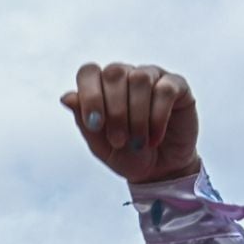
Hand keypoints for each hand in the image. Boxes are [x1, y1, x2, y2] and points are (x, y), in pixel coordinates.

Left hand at [62, 63, 198, 183]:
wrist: (159, 171)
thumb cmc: (127, 155)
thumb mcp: (100, 145)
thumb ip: (83, 121)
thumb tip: (66, 97)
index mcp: (103, 87)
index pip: (89, 72)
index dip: (89, 95)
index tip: (94, 124)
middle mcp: (126, 76)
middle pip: (114, 73)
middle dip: (114, 110)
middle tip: (118, 140)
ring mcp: (152, 77)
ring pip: (140, 79)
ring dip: (136, 116)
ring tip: (138, 142)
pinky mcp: (177, 86)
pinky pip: (165, 90)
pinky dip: (158, 117)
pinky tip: (154, 138)